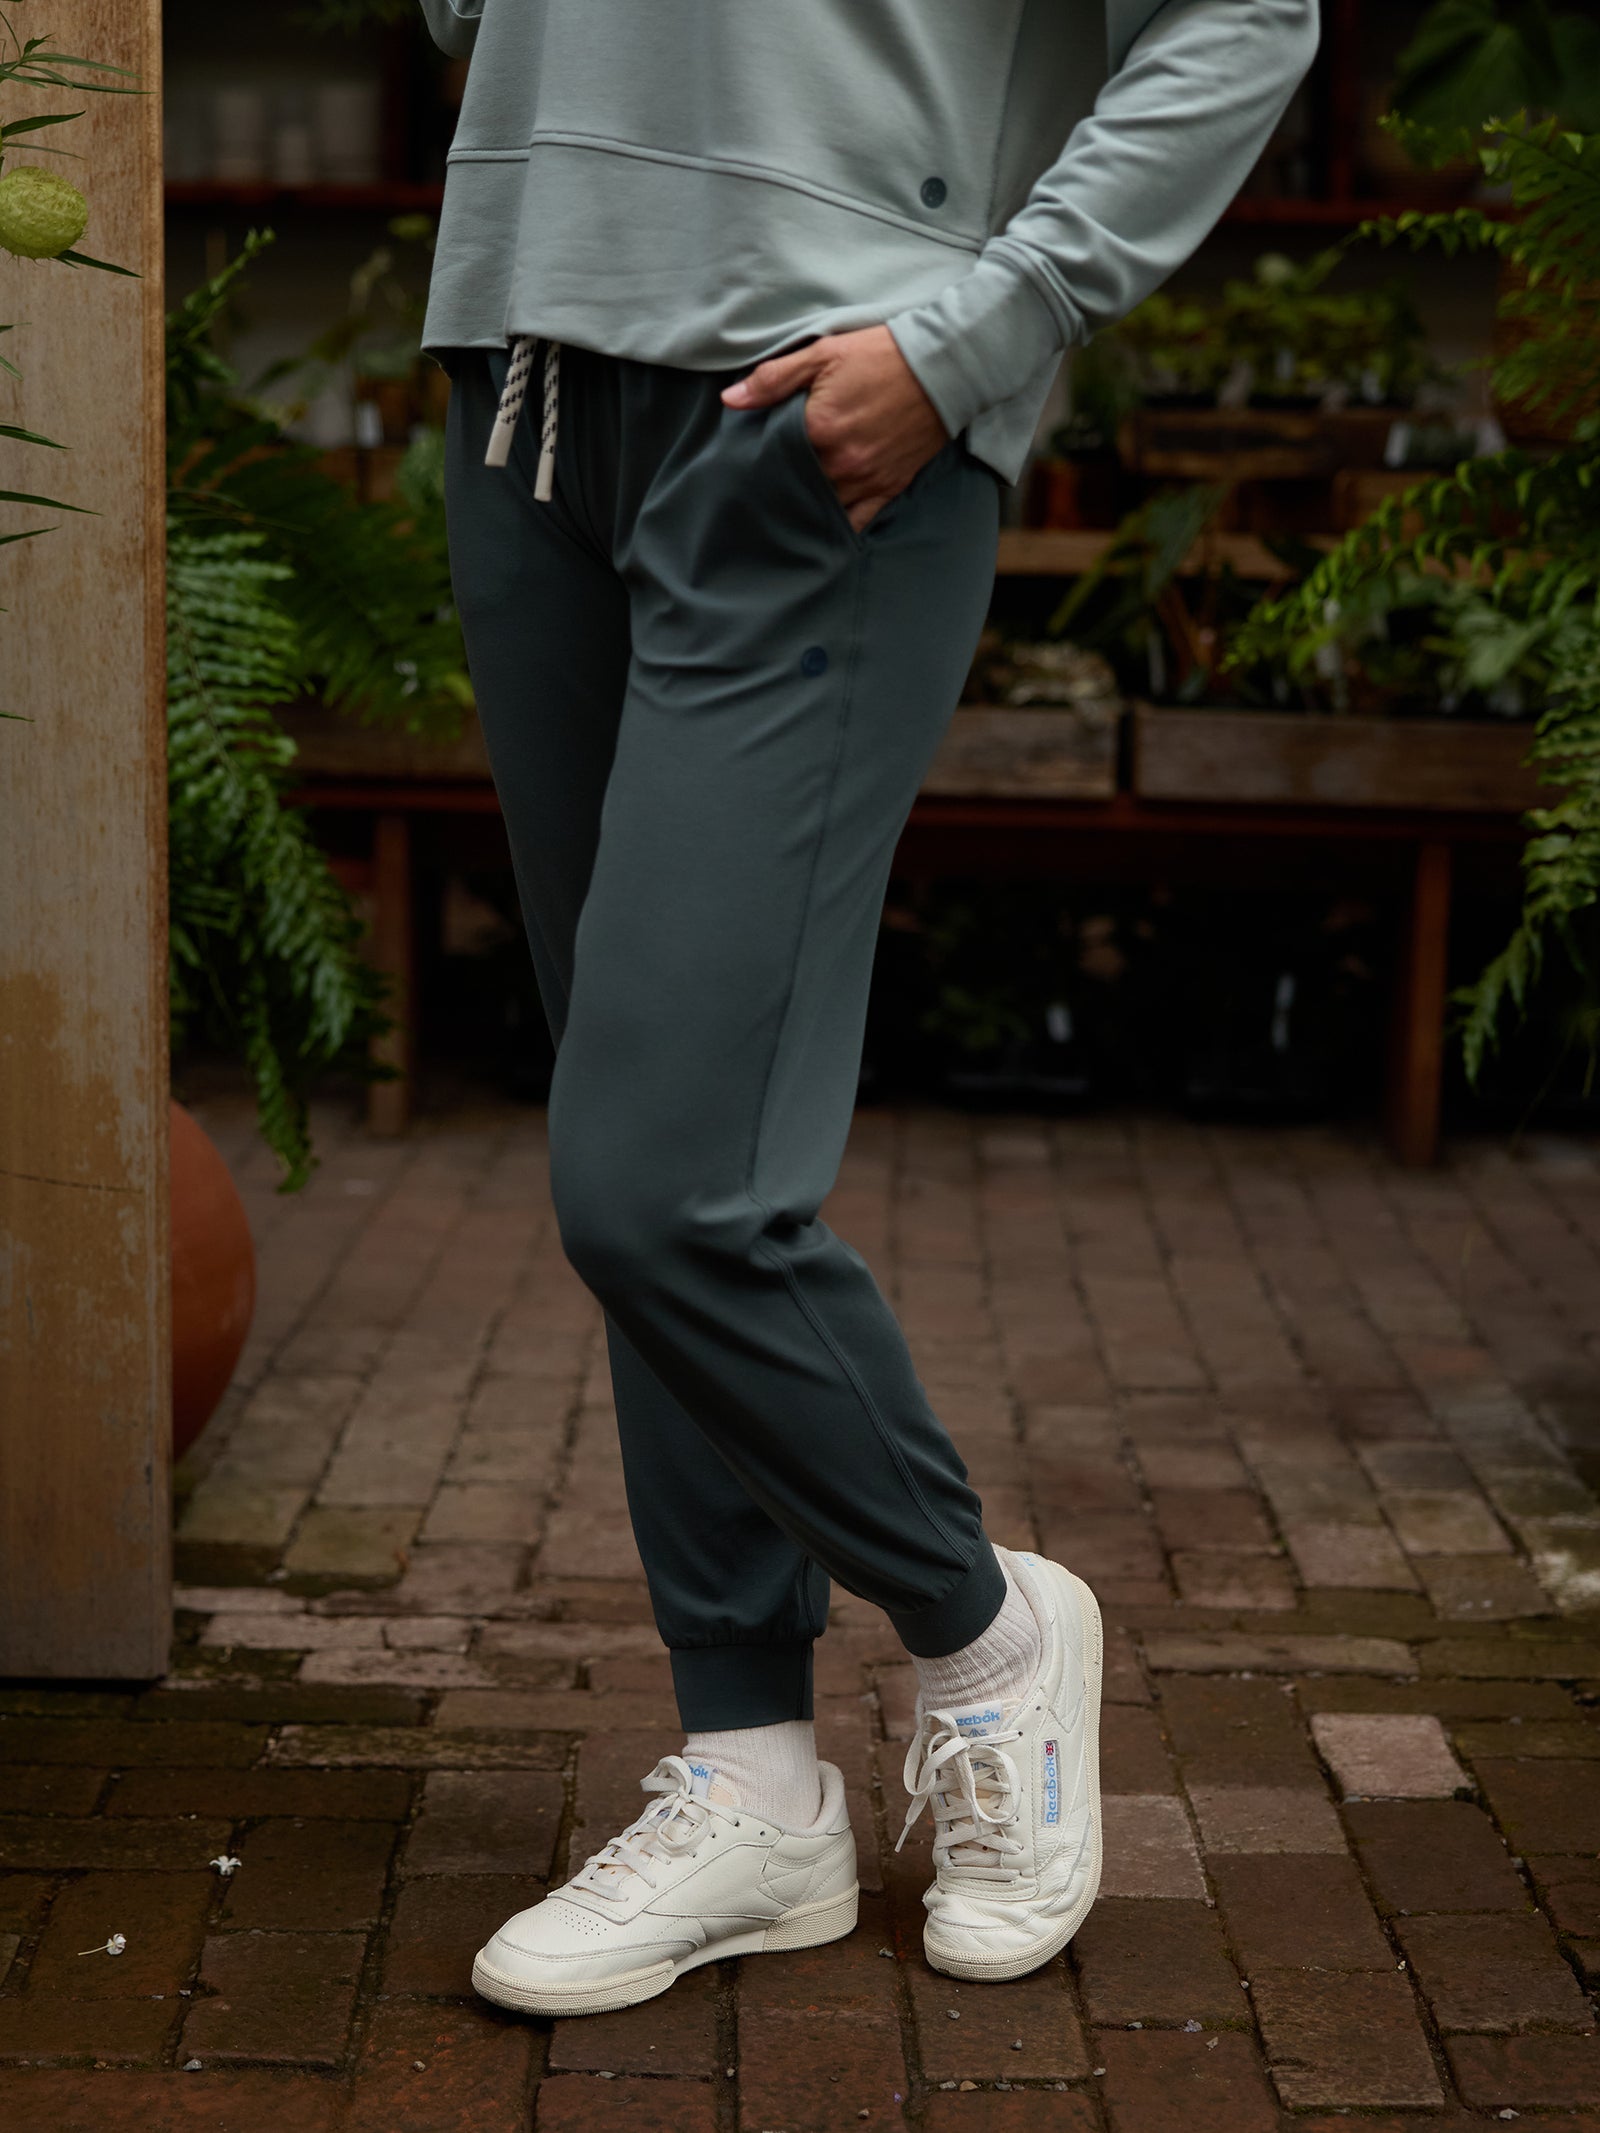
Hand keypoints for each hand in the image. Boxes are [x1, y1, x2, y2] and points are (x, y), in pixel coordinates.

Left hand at [722, 325, 947, 532]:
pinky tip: (820, 529)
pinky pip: (857, 521)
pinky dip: (837, 527)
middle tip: (763, 483)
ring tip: (786, 506)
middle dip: (780, 483)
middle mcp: (840, 461)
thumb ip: (774, 379)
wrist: (943, 367)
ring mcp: (865, 479)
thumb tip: (730, 400)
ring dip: (804, 506)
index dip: (759, 454)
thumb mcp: (823, 354)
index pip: (773, 454)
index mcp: (819, 428)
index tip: (749, 455)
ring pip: (821, 507)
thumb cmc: (881, 355)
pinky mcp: (888, 488)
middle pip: (795, 484)